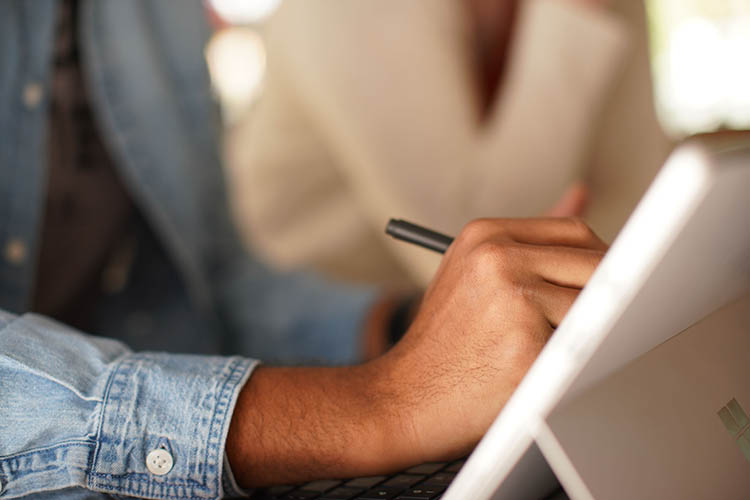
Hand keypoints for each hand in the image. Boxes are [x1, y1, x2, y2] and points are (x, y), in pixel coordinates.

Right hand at [372, 217, 606, 463]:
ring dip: (593, 332)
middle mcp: (496, 257)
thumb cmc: (445, 342)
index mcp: (485, 235)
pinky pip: (584, 346)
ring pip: (597, 306)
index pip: (575, 233)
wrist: (406, 398)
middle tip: (593, 327)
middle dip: (606, 298)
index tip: (603, 290)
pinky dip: (579, 361)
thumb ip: (529, 241)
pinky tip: (547, 372)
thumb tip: (581, 192)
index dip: (596, 264)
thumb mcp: (476, 273)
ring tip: (557, 352)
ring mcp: (511, 299)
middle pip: (595, 263)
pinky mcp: (526, 346)